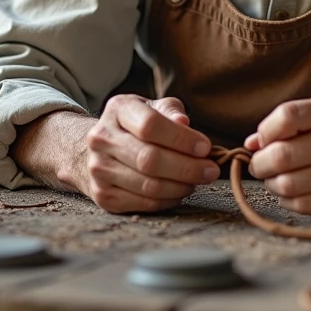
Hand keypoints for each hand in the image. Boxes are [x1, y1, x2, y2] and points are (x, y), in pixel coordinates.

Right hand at [83, 95, 218, 213]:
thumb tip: (184, 122)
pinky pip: (143, 203)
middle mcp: (102, 139)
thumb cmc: (137, 124)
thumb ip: (171, 111)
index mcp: (118, 110)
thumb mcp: (154, 107)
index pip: (150, 125)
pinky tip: (179, 191)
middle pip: (149, 159)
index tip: (205, 147)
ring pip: (148, 185)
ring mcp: (99, 169)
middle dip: (187, 167)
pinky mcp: (103, 195)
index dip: (181, 138)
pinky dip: (168, 200)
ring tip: (196, 180)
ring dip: (180, 186)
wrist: (98, 148)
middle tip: (211, 171)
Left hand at [245, 95, 310, 223]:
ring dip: (272, 183)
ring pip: (286, 183)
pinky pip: (297, 203)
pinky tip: (293, 192)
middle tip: (259, 166)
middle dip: (260, 163)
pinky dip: (286, 199)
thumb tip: (250, 145)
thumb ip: (282, 127)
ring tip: (276, 179)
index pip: (287, 115)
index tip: (262, 141)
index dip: (265, 131)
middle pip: (281, 154)